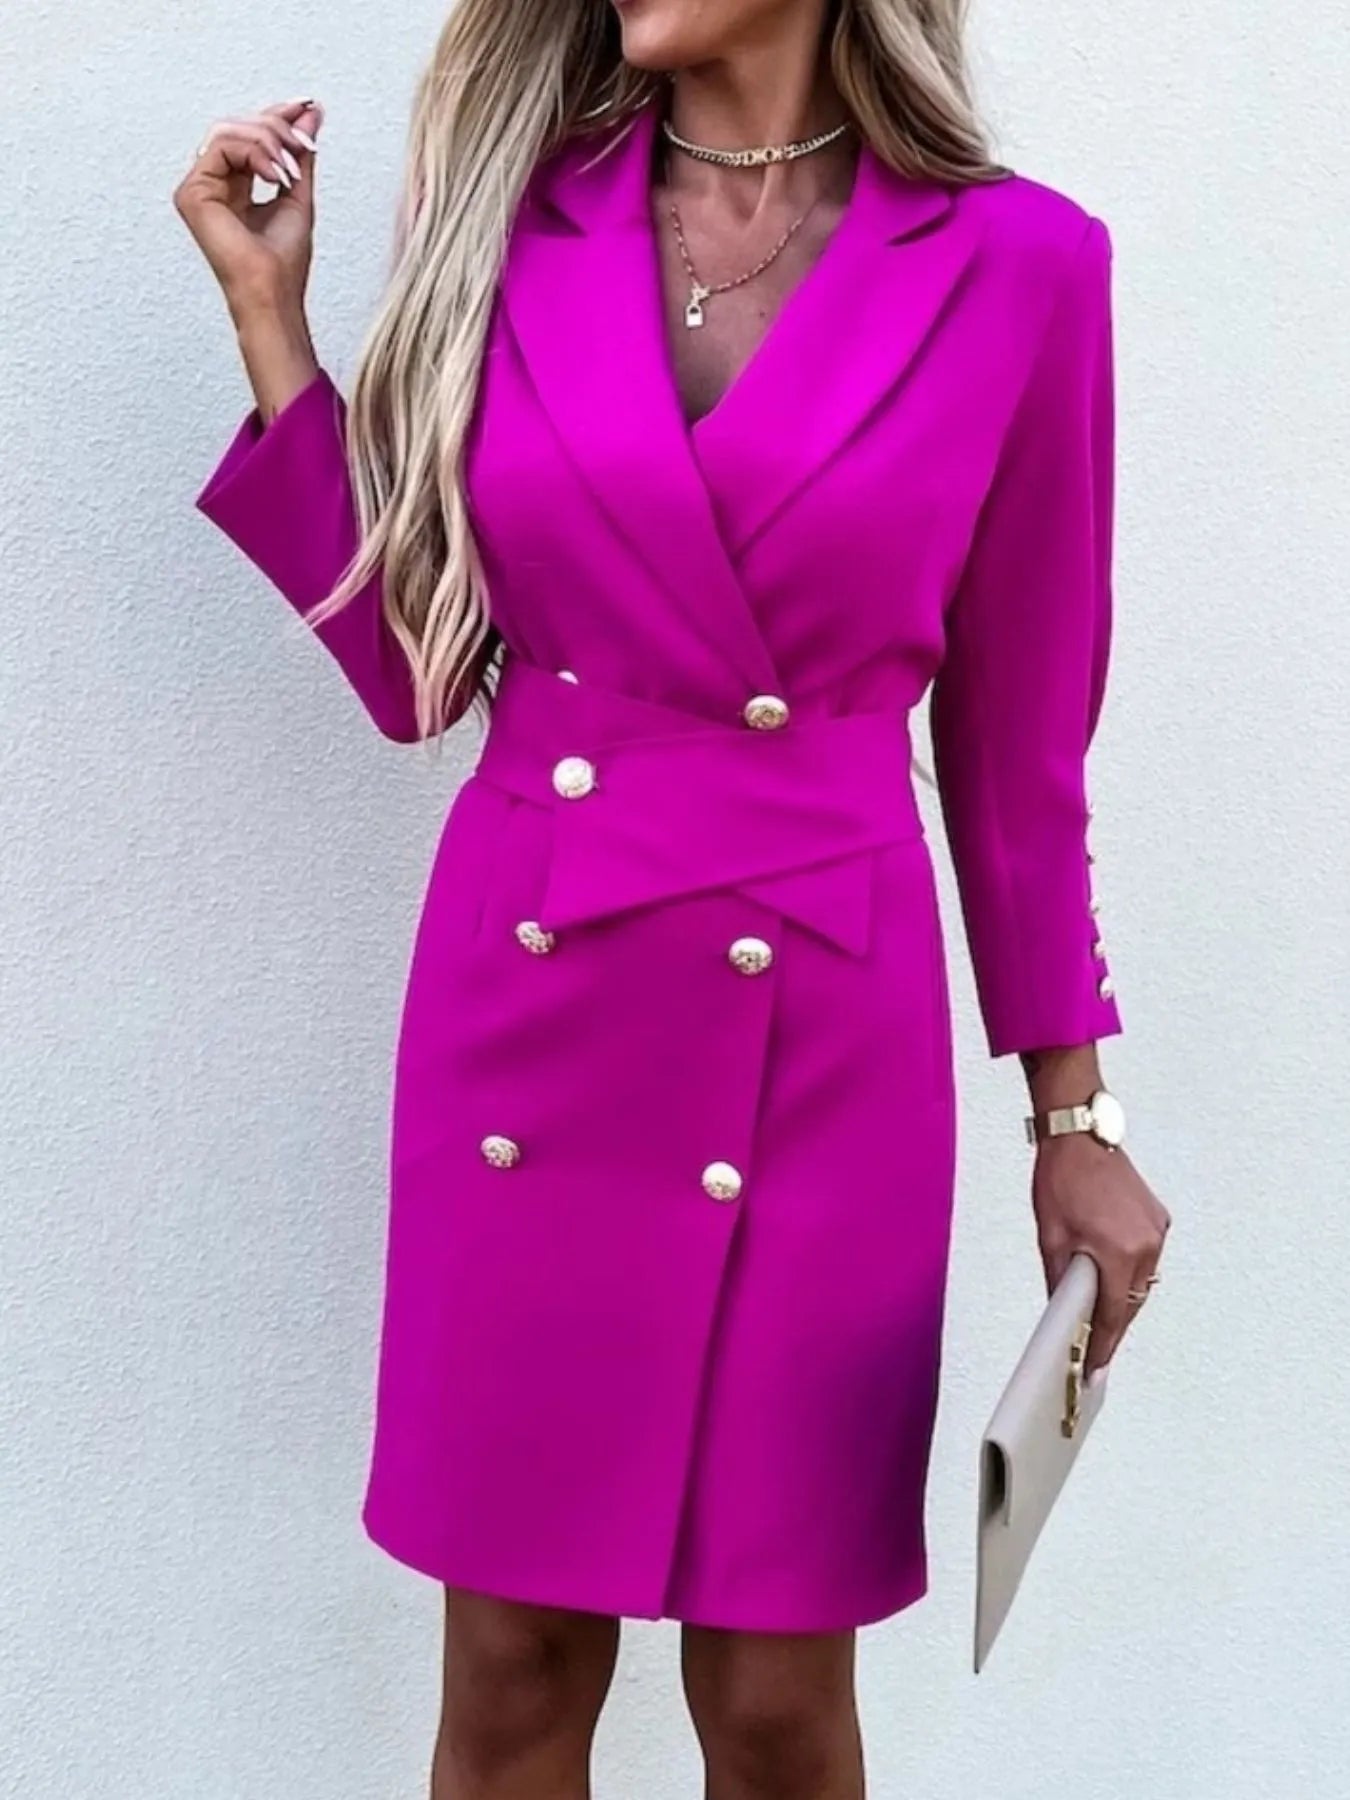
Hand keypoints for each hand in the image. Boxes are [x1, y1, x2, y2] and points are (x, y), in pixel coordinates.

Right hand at [174, 99, 322, 321]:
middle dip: (277, 128)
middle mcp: (212, 182)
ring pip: (229, 130)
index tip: (308, 107)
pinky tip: (274, 175)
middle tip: (304, 145)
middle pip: (238, 126)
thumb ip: (299, 151)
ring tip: (290, 170)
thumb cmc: (283, 262)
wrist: (273, 294)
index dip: (277, 115)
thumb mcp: (298, 191)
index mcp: (234, 183)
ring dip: (269, 141)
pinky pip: (221, 144)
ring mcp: (198, 187)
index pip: (249, 134)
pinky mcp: (192, 192)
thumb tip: (309, 112)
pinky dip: (255, 152)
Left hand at [1032, 1136, 1169, 1375]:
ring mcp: (1156, 1230)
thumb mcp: (1051, 1237)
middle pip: (1131, 1303)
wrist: (1080, 1135)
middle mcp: (1146, 1244)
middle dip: (1112, 1324)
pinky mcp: (1158, 1218)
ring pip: (1141, 1282)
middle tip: (1093, 1345)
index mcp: (1119, 1252)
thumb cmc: (1061, 1180)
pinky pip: (1146, 1258)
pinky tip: (1110, 1271)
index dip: (1104, 1347)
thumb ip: (1061, 1282)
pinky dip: (1129, 1269)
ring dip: (1121, 1295)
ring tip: (1098, 1310)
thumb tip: (1065, 1315)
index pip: (1114, 1315)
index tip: (1096, 1369)